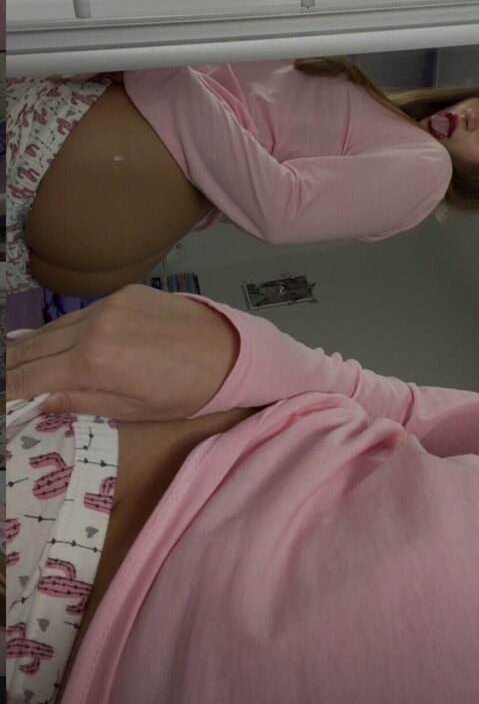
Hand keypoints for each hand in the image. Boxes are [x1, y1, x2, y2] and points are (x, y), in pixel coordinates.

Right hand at [6, 284, 239, 421]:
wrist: (231, 350)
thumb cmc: (186, 392)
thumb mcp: (132, 411)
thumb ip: (80, 402)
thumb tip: (38, 401)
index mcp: (94, 362)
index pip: (30, 376)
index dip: (7, 389)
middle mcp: (94, 326)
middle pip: (33, 348)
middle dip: (10, 367)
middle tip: (1, 380)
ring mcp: (108, 304)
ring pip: (54, 327)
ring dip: (29, 346)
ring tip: (11, 363)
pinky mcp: (124, 292)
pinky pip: (80, 314)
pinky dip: (60, 330)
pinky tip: (49, 341)